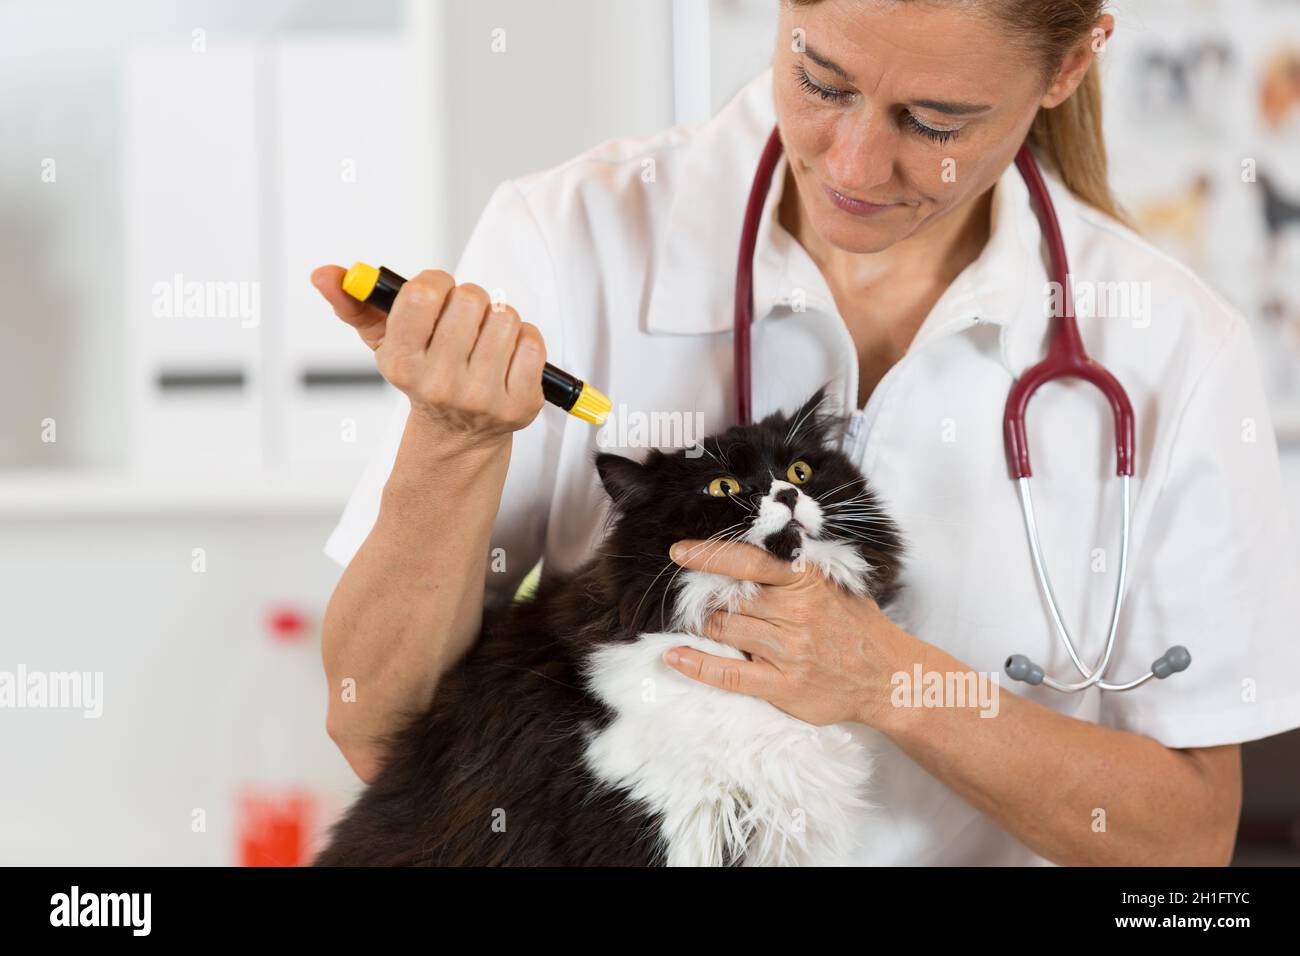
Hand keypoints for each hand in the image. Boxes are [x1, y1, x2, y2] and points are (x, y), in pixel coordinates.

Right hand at [311, 265, 547, 447]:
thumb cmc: (424, 375)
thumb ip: (354, 303)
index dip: (436, 282)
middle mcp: (440, 384)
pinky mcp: (520, 405)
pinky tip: (507, 357)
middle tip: (464, 321)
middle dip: (470, 300)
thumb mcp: (385, 341)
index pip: (423, 294)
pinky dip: (524, 340)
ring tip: (484, 340)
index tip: (437, 294)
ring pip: (506, 317)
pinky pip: (532, 342)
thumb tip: (323, 274)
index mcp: (402, 364)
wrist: (458, 436)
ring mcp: (482, 398)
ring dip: (498, 319)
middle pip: (471, 299)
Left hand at [661, 538, 913, 727]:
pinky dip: (696, 664)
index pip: (748, 561)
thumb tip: (746, 552)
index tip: (680, 552)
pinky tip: (675, 656)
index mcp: (806, 581)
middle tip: (691, 597)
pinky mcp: (783, 686)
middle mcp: (796, 613)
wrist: (888, 676)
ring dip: (702, 625)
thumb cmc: (855, 625)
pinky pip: (728, 674)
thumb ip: (793, 568)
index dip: (709, 555)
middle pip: (728, 598)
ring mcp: (788, 651)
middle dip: (704, 597)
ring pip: (723, 630)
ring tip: (693, 622)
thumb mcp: (833, 583)